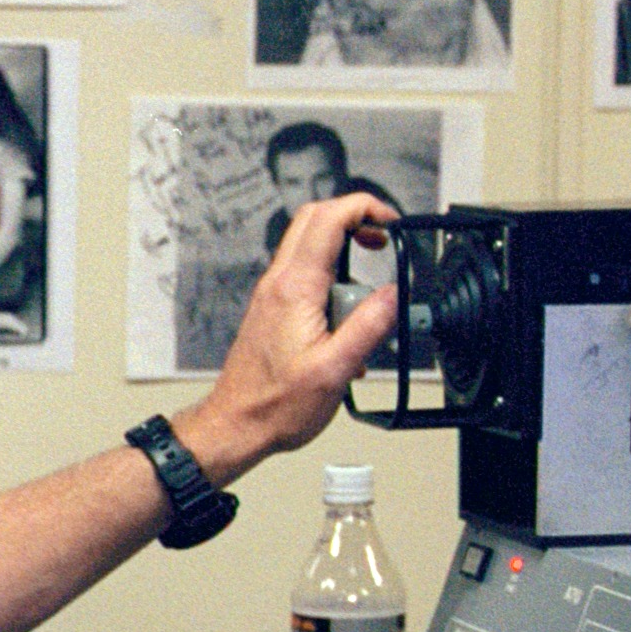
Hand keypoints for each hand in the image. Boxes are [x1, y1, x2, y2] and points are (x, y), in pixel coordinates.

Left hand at [174, 191, 398, 483]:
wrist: (237, 423)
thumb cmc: (275, 404)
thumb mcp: (334, 370)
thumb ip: (368, 326)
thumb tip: (393, 295)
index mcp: (294, 289)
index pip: (328, 219)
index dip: (364, 208)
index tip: (390, 222)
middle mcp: (279, 283)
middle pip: (314, 219)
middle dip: (354, 217)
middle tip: (383, 239)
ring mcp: (273, 294)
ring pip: (309, 246)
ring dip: (344, 255)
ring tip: (368, 293)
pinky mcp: (273, 308)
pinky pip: (305, 275)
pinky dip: (332, 281)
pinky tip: (347, 320)